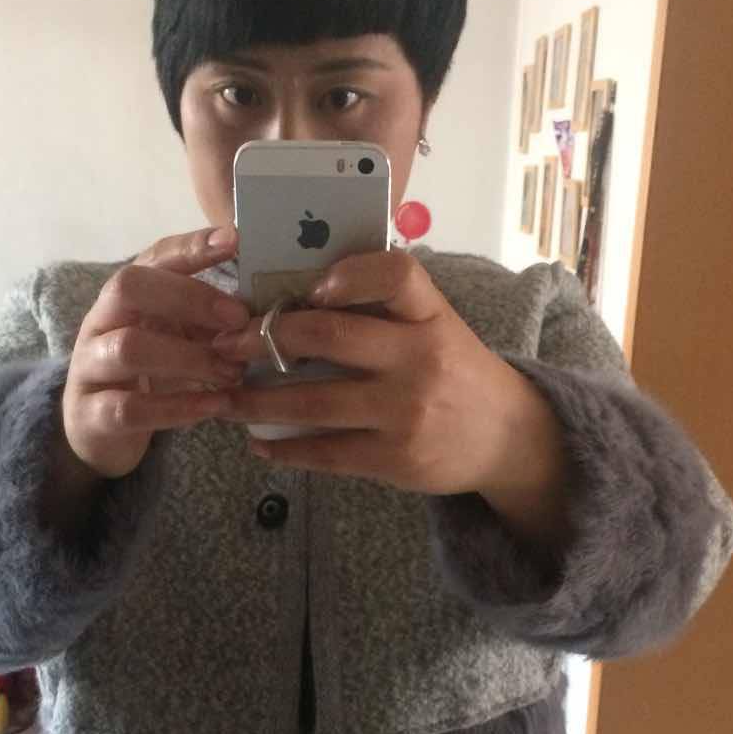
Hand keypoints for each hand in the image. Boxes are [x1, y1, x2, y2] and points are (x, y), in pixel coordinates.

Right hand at [62, 226, 252, 478]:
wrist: (101, 430)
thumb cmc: (151, 375)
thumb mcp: (179, 338)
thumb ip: (212, 321)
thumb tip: (269, 306)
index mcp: (127, 297)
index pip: (154, 257)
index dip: (192, 247)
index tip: (234, 241)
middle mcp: (101, 322)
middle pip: (128, 287)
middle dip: (188, 298)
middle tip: (238, 319)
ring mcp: (91, 367)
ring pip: (129, 348)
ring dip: (188, 358)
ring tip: (232, 373)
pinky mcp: (92, 414)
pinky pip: (129, 408)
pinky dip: (176, 408)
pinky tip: (213, 406)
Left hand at [207, 249, 530, 494]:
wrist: (507, 437)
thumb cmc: (455, 371)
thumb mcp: (436, 327)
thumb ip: (384, 310)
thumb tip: (297, 295)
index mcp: (432, 316)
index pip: (396, 274)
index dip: (346, 274)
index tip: (306, 287)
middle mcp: (421, 360)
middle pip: (331, 335)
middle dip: (265, 337)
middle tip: (226, 343)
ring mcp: (407, 412)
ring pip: (313, 402)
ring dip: (257, 402)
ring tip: (226, 400)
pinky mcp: (395, 459)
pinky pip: (326, 452)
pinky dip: (285, 450)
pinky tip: (261, 445)